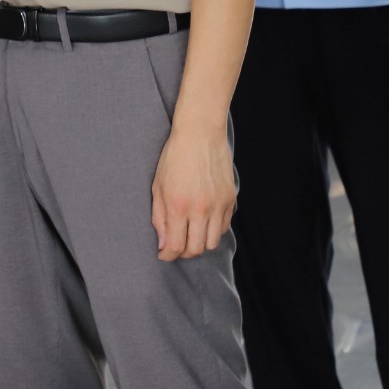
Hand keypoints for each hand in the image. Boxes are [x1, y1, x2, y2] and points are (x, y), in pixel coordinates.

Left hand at [151, 122, 235, 261]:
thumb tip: (163, 244)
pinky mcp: (230, 199)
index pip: (175, 246)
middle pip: (195, 249)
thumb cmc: (175, 157)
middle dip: (182, 253)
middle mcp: (201, 209)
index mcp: (178, 205)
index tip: (162, 254)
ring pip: (212, 243)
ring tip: (190, 235)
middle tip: (175, 246)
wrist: (200, 133)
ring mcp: (218, 205)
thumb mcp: (158, 186)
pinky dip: (213, 231)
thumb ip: (159, 217)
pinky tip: (203, 222)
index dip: (167, 255)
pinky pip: (223, 227)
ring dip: (200, 244)